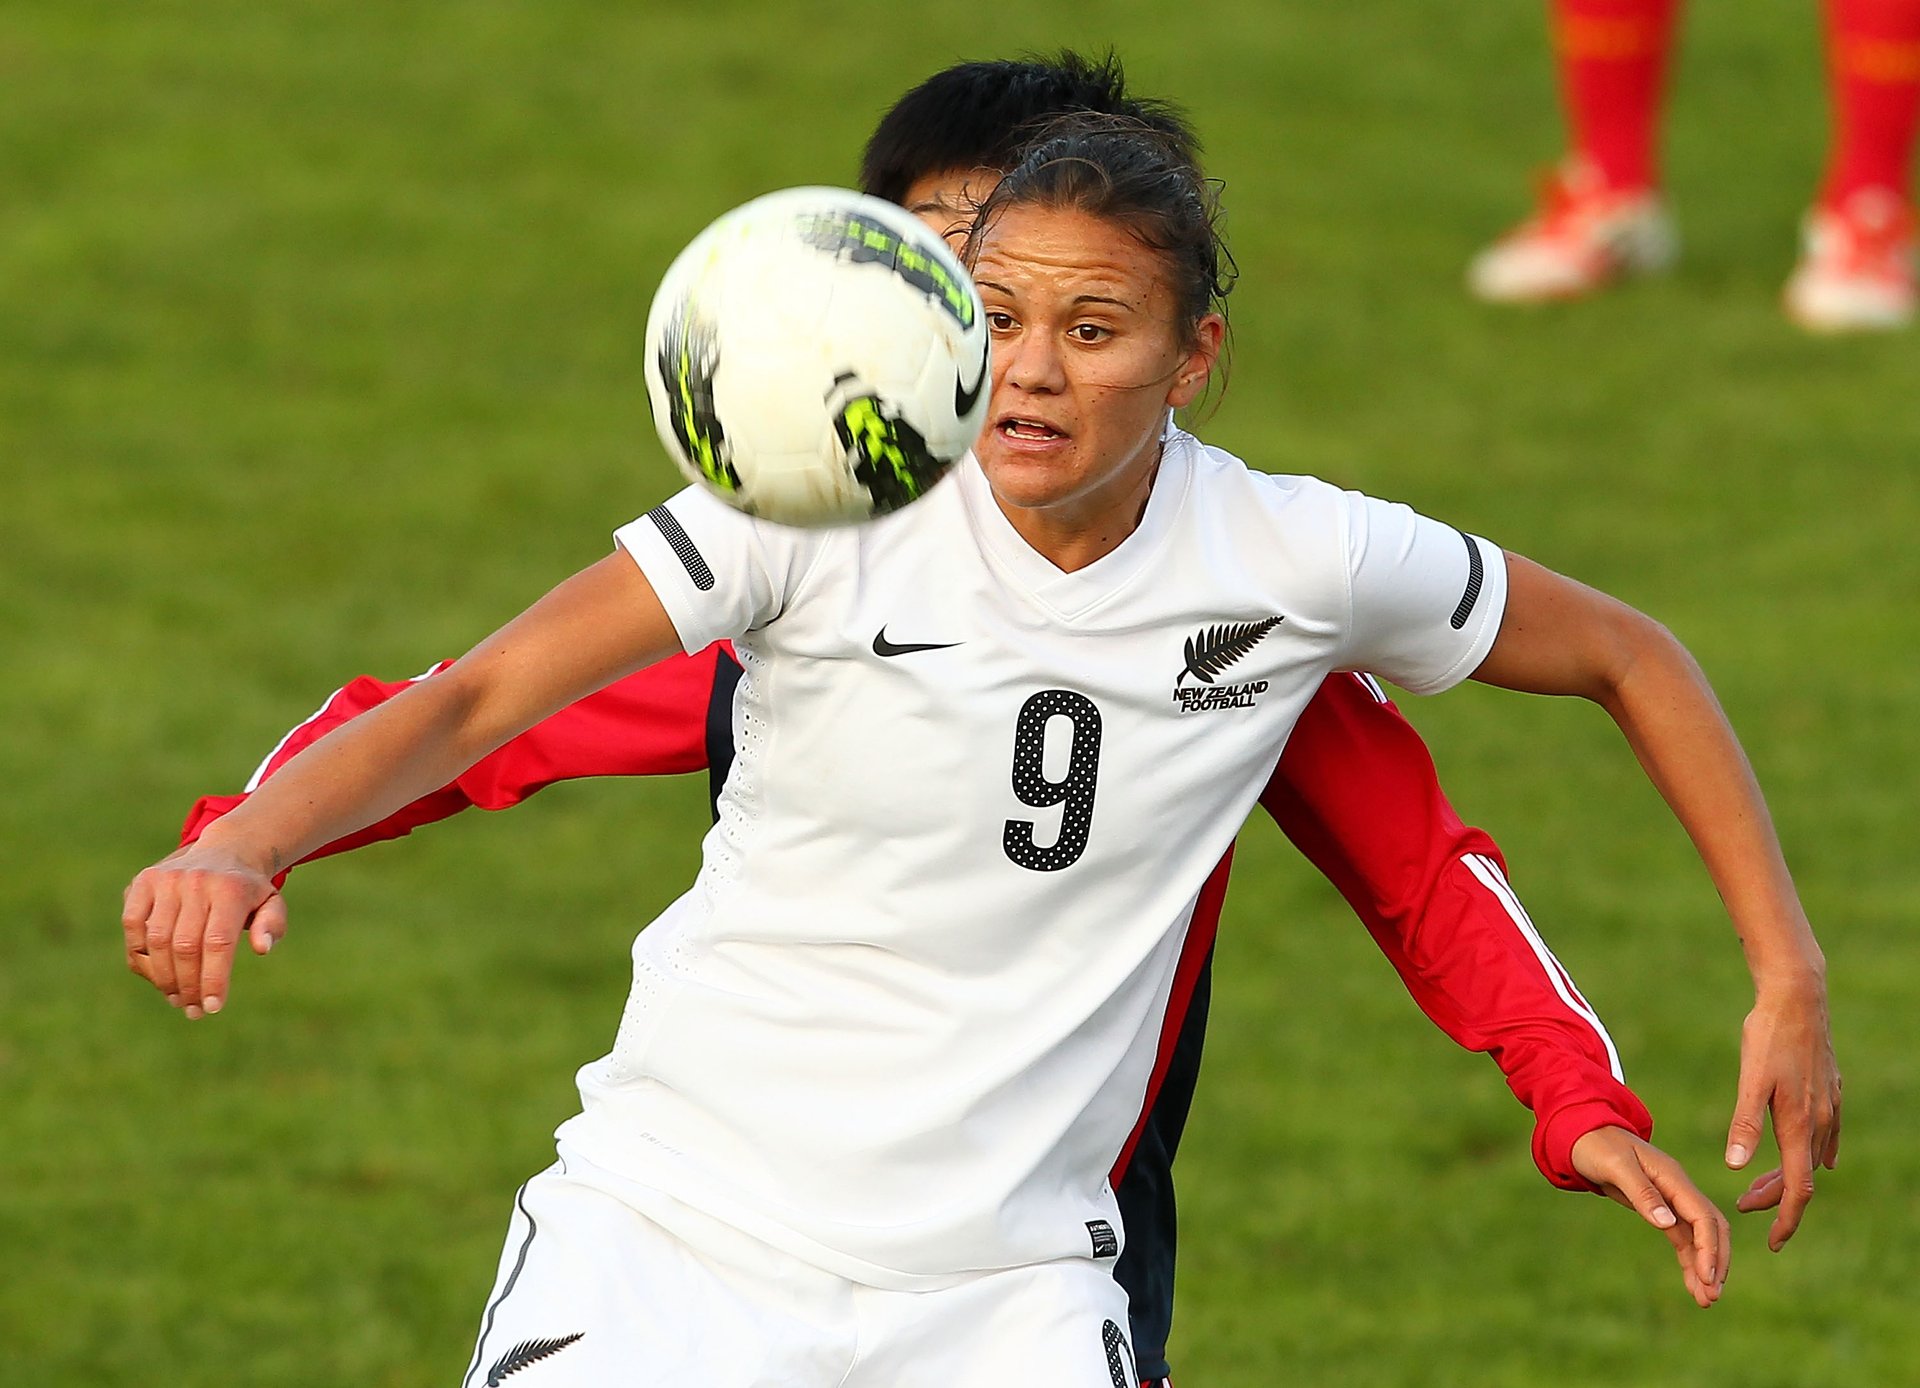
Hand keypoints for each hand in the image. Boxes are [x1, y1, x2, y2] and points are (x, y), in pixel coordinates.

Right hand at [121, 841, 286, 1017]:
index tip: (212, 1008)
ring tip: (177, 998)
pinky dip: (141, 956)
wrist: (224, 851)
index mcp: (230, 889)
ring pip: (157, 941)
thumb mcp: (271, 903)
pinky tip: (157, 974)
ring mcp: (166, 880)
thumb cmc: (248, 890)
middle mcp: (196, 882)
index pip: (218, 942)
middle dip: (188, 985)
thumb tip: (262, 948)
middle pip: (185, 946)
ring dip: (164, 978)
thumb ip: (272, 924)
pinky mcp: (142, 882)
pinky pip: (133, 926)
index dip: (213, 979)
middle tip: (194, 1009)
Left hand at [1571, 1126, 1729, 1307]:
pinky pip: (1682, 1238)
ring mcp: (1672, 1199)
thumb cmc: (1597, 1145)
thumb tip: (1668, 1224)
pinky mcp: (1660, 1208)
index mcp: (1673, 1177)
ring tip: (1705, 1300)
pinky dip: (1689, 1260)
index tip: (1708, 1277)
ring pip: (1698, 1238)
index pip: (1703, 1217)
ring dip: (1703, 1267)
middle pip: (1711, 1229)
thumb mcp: (1616, 1166)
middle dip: (1715, 1262)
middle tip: (1712, 1297)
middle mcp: (1679, 1189)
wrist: (1582, 1133)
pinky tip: (1692, 1282)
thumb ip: (1642, 1193)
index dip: (1709, 1248)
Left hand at [1724, 982, 1841, 1250]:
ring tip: (1758, 1182)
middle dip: (1776, 1198)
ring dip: (1789, 1174)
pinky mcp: (1831, 1091)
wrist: (1798, 998)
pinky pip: (1829, 1134)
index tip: (1772, 1242)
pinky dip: (1815, 1152)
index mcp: (1798, 1123)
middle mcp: (1820, 1120)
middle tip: (1743, 1205)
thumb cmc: (1768, 1035)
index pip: (1797, 1187)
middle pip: (1803, 1175)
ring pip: (1813, 1155)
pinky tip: (1815, 1157)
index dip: (1785, 1218)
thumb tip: (1735, 1167)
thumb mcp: (1750, 1079)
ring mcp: (1830, 1105)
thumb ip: (1743, 1124)